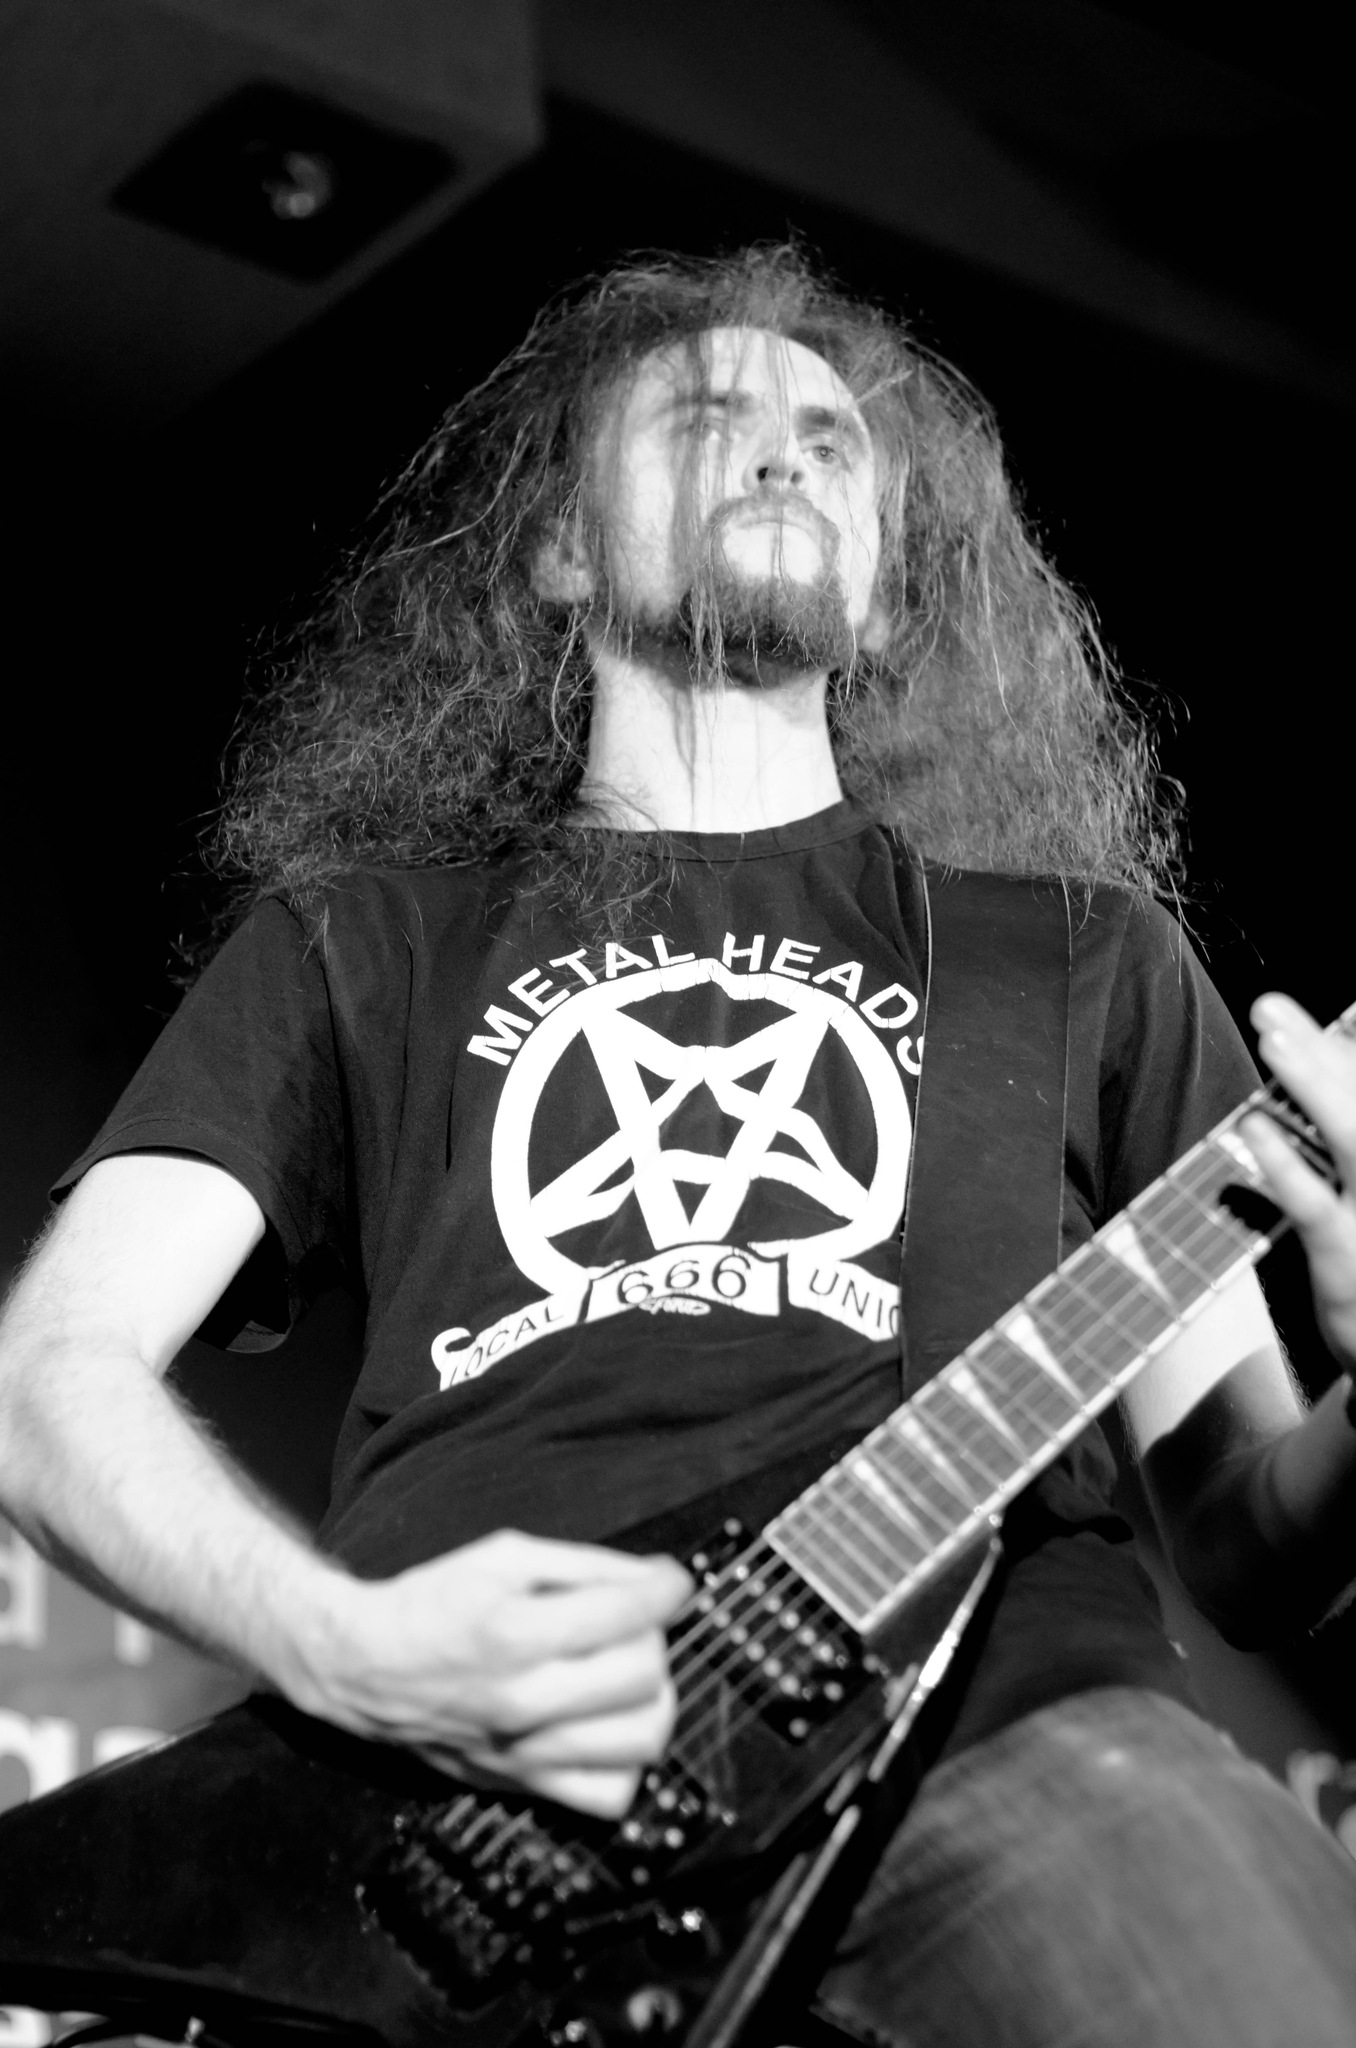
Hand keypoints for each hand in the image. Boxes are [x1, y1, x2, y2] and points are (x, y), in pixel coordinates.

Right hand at [297, 1529, 691, 1817]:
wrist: (364, 1667)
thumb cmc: (433, 1603)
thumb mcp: (505, 1556)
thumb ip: (586, 1565)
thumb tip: (658, 1579)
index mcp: (516, 1632)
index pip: (629, 1613)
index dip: (668, 1588)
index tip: (672, 1582)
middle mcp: (524, 1700)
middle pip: (643, 1675)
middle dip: (654, 1637)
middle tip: (635, 1624)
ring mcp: (525, 1752)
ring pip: (640, 1741)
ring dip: (652, 1699)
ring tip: (629, 1675)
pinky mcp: (522, 1785)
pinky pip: (609, 1796)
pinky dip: (626, 1762)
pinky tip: (609, 1727)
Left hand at [1243, 992, 1355, 1370]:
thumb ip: (1350, 1118)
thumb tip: (1344, 1037)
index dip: (1352, 1050)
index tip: (1341, 1013)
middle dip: (1320, 1050)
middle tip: (1270, 1007)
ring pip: (1351, 1136)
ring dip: (1310, 1084)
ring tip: (1271, 1041)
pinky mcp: (1348, 1254)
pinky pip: (1310, 1200)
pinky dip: (1279, 1159)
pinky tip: (1250, 1125)